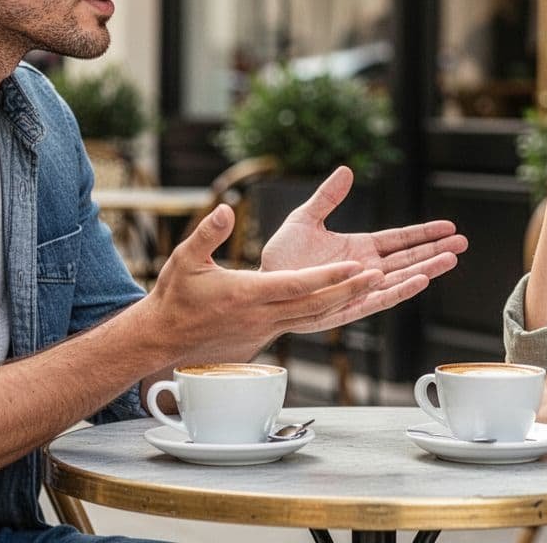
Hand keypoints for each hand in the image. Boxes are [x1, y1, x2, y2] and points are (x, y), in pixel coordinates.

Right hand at [144, 204, 386, 365]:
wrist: (164, 337)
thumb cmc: (175, 296)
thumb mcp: (185, 259)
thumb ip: (209, 233)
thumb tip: (226, 209)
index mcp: (247, 295)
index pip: (297, 286)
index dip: (328, 277)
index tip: (355, 265)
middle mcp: (262, 316)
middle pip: (317, 305)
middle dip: (351, 291)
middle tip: (382, 275)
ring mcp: (266, 330)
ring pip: (316, 318)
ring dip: (347, 303)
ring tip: (376, 287)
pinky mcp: (265, 336)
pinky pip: (304, 325)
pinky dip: (328, 314)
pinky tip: (346, 303)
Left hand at [261, 167, 468, 329]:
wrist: (264, 286)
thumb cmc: (281, 258)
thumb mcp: (304, 219)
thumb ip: (328, 197)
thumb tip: (346, 170)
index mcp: (359, 248)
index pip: (399, 240)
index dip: (424, 233)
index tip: (448, 227)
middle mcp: (366, 269)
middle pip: (409, 258)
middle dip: (436, 250)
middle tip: (463, 242)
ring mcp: (361, 287)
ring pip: (401, 277)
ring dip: (427, 268)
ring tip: (452, 258)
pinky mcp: (351, 304)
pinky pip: (381, 298)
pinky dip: (401, 289)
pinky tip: (421, 279)